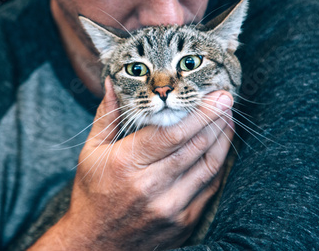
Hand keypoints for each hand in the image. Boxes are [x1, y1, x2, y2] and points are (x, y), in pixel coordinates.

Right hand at [30, 78, 233, 250]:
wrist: (96, 243)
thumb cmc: (92, 194)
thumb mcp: (91, 153)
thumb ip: (106, 117)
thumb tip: (112, 83)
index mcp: (127, 164)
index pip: (173, 133)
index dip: (199, 112)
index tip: (216, 94)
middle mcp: (151, 186)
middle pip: (196, 146)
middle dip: (216, 119)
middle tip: (227, 99)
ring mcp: (171, 206)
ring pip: (209, 166)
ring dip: (223, 139)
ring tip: (228, 119)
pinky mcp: (183, 221)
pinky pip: (210, 187)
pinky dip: (219, 164)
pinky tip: (220, 148)